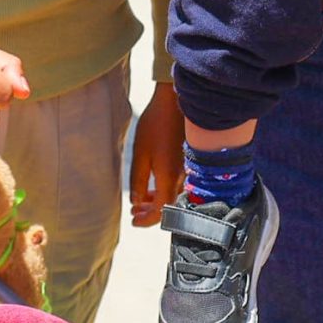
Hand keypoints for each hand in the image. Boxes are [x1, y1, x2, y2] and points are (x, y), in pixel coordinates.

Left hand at [127, 83, 183, 227]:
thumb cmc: (155, 124)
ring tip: (139, 201)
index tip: (133, 221)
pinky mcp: (189, 162)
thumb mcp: (140, 153)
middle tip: (134, 213)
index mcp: (169, 176)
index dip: (146, 220)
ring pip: (173, 196)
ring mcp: (187, 170)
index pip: (160, 210)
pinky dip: (164, 191)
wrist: (175, 101)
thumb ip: (138, 180)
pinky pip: (178, 185)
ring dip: (156, 202)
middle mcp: (182, 177)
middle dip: (150, 213)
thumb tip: (137, 202)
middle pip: (168, 206)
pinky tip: (153, 187)